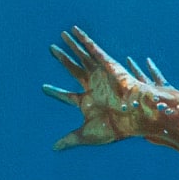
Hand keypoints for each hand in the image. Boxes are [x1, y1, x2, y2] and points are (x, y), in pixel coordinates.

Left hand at [43, 26, 173, 150]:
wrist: (134, 114)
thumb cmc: (115, 126)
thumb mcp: (87, 134)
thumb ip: (70, 139)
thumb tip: (54, 148)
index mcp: (89, 102)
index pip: (68, 97)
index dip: (55, 92)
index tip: (44, 88)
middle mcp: (94, 86)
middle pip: (74, 70)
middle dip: (63, 60)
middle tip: (51, 49)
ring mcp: (100, 75)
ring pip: (82, 57)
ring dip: (72, 46)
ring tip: (61, 36)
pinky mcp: (107, 65)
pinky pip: (93, 49)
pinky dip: (84, 40)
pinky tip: (74, 31)